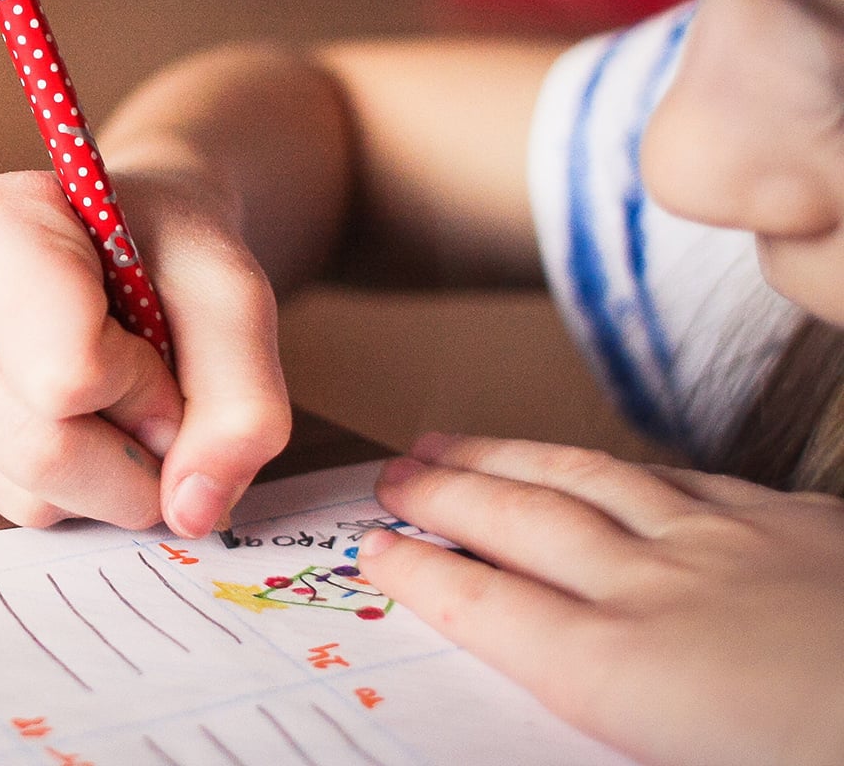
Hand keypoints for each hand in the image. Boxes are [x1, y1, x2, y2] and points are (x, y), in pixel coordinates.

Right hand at [0, 170, 289, 536]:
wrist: (121, 242)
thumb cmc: (166, 253)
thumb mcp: (233, 298)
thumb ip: (242, 401)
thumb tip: (191, 511)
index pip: (65, 373)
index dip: (144, 388)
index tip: (161, 347)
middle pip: (36, 449)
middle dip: (131, 459)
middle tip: (158, 407)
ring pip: (20, 493)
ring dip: (102, 478)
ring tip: (109, 400)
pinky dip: (63, 487)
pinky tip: (66, 417)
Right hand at [358, 433, 843, 765]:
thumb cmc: (828, 753)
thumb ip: (620, 726)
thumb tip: (570, 689)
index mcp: (630, 673)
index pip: (490, 608)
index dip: (423, 573)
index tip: (375, 550)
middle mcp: (664, 591)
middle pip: (522, 522)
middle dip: (445, 493)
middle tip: (391, 474)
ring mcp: (737, 545)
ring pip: (594, 479)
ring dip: (511, 457)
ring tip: (457, 439)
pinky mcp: (807, 526)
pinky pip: (688, 479)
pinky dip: (625, 468)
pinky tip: (617, 466)